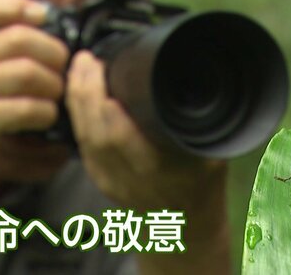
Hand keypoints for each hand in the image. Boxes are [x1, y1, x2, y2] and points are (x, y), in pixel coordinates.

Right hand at [0, 0, 68, 196]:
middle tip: (62, 67)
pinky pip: (26, 107)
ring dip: (53, 84)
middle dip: (52, 51)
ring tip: (55, 94)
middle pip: (19, 38)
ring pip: (28, 72)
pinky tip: (45, 116)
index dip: (15, 4)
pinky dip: (45, 112)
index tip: (41, 17)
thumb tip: (40, 16)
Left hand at [66, 50, 225, 211]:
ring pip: (84, 137)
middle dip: (87, 93)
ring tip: (80, 67)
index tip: (108, 76)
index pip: (124, 141)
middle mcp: (130, 179)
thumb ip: (200, 124)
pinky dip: (76, 113)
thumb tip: (190, 78)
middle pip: (97, 135)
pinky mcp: (99, 178)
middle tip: (87, 60)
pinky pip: (81, 142)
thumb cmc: (203, 186)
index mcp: (161, 172)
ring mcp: (110, 181)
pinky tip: (77, 90)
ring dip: (77, 99)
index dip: (110, 111)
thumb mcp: (213, 154)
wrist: (186, 230)